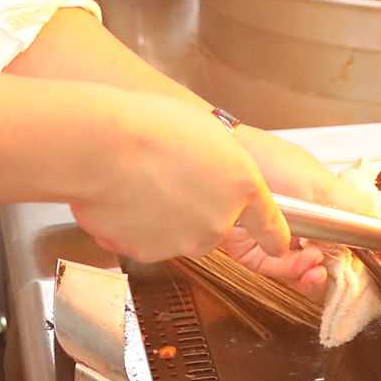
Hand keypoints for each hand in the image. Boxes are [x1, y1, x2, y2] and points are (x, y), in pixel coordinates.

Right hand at [66, 90, 280, 264]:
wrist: (103, 147)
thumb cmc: (148, 127)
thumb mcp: (207, 133)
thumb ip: (223, 165)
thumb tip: (217, 176)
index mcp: (242, 184)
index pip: (270, 223)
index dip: (273, 236)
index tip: (277, 245)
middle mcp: (219, 219)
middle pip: (215, 225)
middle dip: (196, 208)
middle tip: (168, 177)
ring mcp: (186, 240)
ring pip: (180, 234)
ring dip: (165, 216)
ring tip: (140, 182)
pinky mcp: (152, 254)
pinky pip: (149, 242)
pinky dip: (138, 226)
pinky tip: (124, 198)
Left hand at [222, 132, 380, 300]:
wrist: (222, 163)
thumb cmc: (270, 161)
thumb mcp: (319, 180)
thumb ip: (350, 206)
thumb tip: (376, 226)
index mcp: (319, 207)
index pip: (342, 239)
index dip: (353, 255)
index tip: (362, 264)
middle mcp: (300, 225)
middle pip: (324, 259)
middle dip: (335, 270)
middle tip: (341, 272)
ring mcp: (277, 240)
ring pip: (303, 270)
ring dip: (316, 274)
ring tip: (321, 268)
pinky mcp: (254, 252)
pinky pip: (279, 271)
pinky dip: (295, 273)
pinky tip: (307, 266)